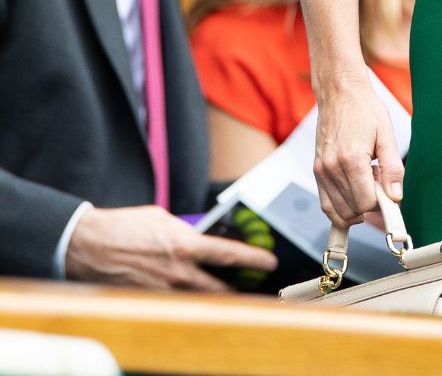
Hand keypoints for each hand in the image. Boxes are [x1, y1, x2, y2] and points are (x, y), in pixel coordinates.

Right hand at [64, 205, 277, 291]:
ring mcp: (164, 291)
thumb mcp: (162, 218)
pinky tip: (195, 299)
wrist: (89, 246)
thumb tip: (201, 237)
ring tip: (230, 293)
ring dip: (217, 298)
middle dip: (239, 288)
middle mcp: (178, 272)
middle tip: (253, 285)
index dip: (254, 259)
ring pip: (201, 301)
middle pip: (220, 288)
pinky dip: (189, 302)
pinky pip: (177, 305)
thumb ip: (185, 230)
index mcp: (184, 245)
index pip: (228, 254)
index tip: (270, 262)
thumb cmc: (125, 227)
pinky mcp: (150, 302)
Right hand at [313, 77, 403, 229]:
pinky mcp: (317, 170)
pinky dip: (341, 208)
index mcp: (351, 158)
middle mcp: (332, 168)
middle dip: (369, 204)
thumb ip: (392, 168)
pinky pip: (326, 204)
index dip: (381, 203)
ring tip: (366, 183)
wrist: (340, 91)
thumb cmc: (364, 109)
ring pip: (338, 212)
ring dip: (355, 207)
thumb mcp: (386, 134)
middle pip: (352, 210)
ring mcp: (322, 170)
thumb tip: (396, 196)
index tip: (387, 189)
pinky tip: (354, 194)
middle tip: (378, 183)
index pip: (366, 203)